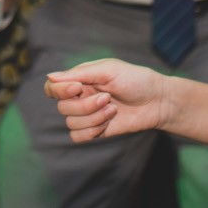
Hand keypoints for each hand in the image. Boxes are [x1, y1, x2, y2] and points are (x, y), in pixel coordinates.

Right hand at [46, 57, 171, 142]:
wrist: (157, 101)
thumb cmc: (135, 80)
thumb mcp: (108, 70)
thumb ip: (78, 73)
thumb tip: (49, 77)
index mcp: (80, 80)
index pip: (52, 88)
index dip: (60, 91)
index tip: (79, 87)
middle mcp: (80, 98)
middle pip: (62, 107)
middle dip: (85, 106)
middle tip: (107, 98)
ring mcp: (87, 115)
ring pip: (71, 123)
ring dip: (94, 117)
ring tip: (113, 109)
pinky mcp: (95, 131)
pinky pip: (78, 137)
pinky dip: (92, 131)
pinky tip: (108, 122)